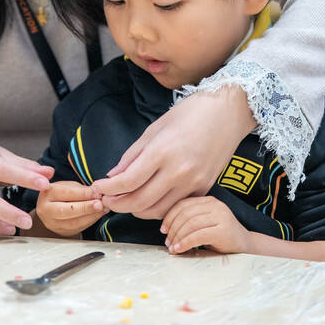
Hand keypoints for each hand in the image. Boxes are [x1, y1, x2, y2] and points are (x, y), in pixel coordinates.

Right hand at [36, 181, 108, 236]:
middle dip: (86, 207)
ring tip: (103, 209)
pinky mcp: (62, 232)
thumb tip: (96, 193)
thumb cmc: (60, 193)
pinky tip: (98, 215)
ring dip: (91, 216)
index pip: (66, 194)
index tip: (96, 192)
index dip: (83, 194)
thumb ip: (80, 189)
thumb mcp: (68, 185)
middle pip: (68, 210)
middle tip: (100, 204)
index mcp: (47, 194)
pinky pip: (78, 228)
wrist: (50, 207)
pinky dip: (90, 221)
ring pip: (74, 223)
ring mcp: (53, 224)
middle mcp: (47, 210)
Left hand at [92, 86, 255, 218]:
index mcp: (162, 151)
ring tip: (125, 201)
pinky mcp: (204, 189)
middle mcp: (178, 171)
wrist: (227, 113)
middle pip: (140, 201)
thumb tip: (113, 175)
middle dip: (118, 204)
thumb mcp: (155, 128)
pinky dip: (158, 208)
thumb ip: (133, 155)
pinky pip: (175, 207)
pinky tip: (149, 200)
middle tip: (107, 200)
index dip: (108, 189)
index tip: (98, 187)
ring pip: (157, 211)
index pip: (128, 181)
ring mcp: (193, 183)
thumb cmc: (189, 114)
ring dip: (137, 210)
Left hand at [161, 196, 250, 254]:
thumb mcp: (205, 223)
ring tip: (172, 248)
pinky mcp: (223, 230)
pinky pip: (198, 235)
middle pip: (185, 213)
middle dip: (173, 229)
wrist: (246, 246)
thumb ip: (191, 220)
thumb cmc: (222, 237)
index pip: (183, 204)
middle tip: (167, 242)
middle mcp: (215, 205)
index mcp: (208, 200)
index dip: (170, 216)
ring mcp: (220, 216)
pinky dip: (185, 243)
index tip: (163, 229)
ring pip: (190, 224)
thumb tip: (167, 227)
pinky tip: (180, 249)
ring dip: (177, 237)